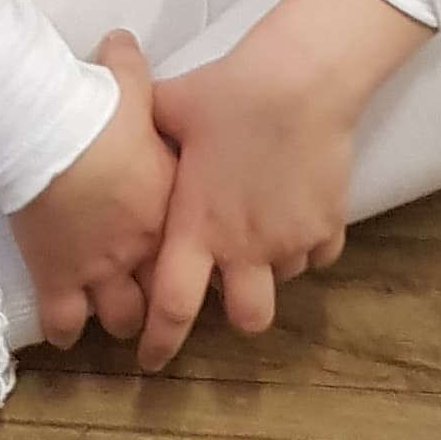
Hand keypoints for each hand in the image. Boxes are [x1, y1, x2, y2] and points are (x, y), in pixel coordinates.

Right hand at [10, 33, 175, 347]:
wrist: (46, 134)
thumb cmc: (94, 108)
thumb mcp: (125, 83)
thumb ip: (131, 68)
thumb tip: (121, 41)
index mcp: (167, 205)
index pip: (192, 245)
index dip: (192, 255)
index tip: (186, 256)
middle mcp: (142, 245)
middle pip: (163, 292)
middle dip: (159, 299)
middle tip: (151, 293)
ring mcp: (99, 268)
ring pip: (121, 317)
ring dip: (118, 318)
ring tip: (114, 315)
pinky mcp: (56, 279)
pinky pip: (64, 323)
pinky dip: (63, 330)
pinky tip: (63, 329)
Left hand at [138, 0, 423, 373]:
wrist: (301, 80)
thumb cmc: (228, 92)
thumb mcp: (169, 109)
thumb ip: (143, 131)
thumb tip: (111, 119)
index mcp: (197, 228)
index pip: (173, 307)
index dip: (160, 342)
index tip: (151, 359)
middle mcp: (245, 247)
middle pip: (248, 318)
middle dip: (238, 314)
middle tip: (230, 290)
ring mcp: (291, 239)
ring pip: (284, 279)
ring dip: (270, 265)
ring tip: (263, 226)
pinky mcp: (329, 223)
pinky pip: (319, 252)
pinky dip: (307, 241)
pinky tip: (297, 209)